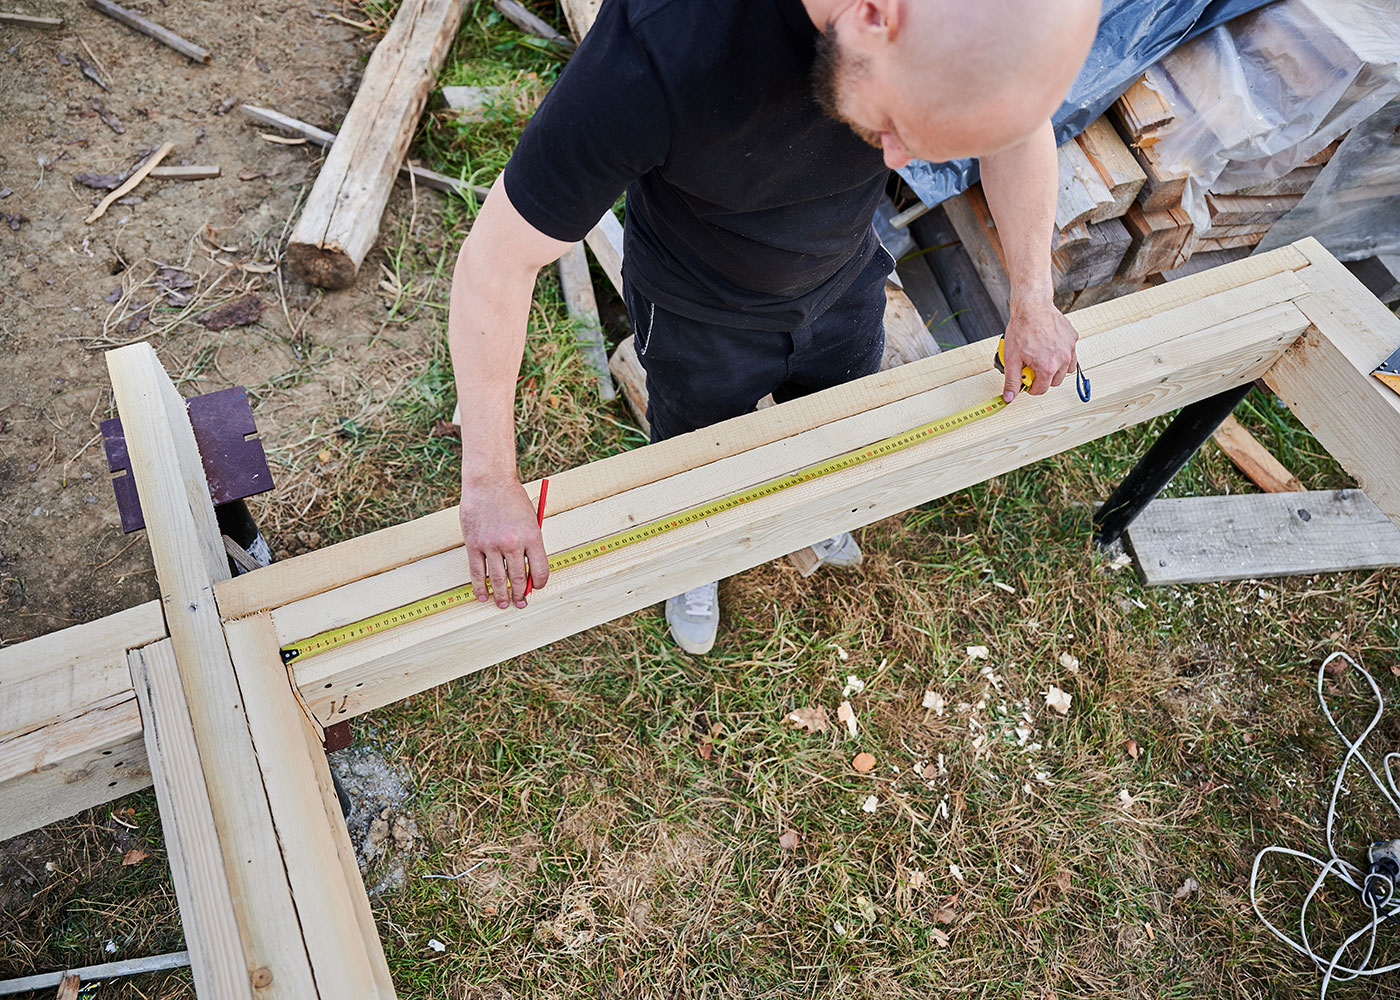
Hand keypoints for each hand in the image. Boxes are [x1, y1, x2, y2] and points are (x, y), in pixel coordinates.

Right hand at [459, 474, 548, 608]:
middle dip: (520, 594)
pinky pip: (477, 571)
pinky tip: (483, 595)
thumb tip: (527, 570)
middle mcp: (512, 543)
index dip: (539, 583)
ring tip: (503, 604)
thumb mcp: (530, 519)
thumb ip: (530, 543)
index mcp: (532, 536)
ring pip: (498, 579)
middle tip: (520, 602)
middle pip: (518, 578)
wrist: (489, 482)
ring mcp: (491, 545)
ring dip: (501, 595)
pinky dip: (480, 586)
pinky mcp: (474, 544)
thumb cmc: (512, 499)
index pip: (539, 570)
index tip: (536, 588)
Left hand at [1001, 297, 1077, 401]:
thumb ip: (1012, 380)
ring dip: (1056, 369)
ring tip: (1043, 359)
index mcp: (1047, 367)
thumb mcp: (1011, 358)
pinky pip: (1071, 353)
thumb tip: (1009, 397)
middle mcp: (1062, 359)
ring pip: (1066, 370)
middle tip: (1032, 368)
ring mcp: (1070, 348)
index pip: (1041, 389)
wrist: (1032, 306)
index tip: (1026, 382)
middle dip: (1043, 379)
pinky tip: (1050, 346)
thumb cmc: (1022, 329)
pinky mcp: (1073, 338)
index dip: (1031, 388)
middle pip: (1055, 382)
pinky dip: (1062, 354)